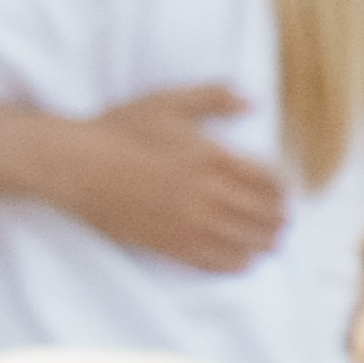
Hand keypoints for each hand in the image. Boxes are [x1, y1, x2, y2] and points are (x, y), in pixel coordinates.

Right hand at [61, 84, 286, 269]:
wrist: (77, 165)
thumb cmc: (121, 130)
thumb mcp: (170, 102)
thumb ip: (214, 99)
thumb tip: (251, 102)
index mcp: (215, 158)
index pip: (271, 182)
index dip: (284, 191)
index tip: (286, 194)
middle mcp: (209, 195)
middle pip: (264, 215)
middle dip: (279, 220)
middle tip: (284, 222)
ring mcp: (190, 223)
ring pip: (246, 242)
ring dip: (266, 243)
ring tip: (272, 242)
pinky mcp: (170, 245)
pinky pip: (217, 262)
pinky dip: (239, 263)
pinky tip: (245, 260)